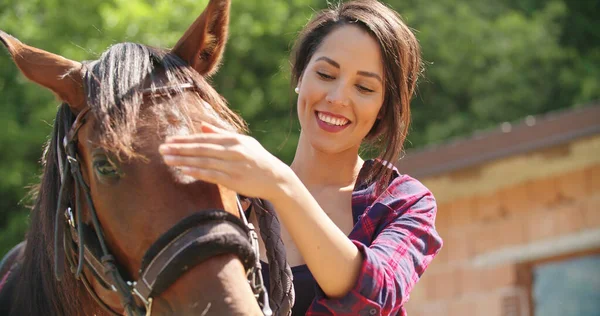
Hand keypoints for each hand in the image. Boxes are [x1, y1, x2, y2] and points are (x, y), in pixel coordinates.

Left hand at [158, 122, 292, 200]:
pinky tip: (184, 170)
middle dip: (180, 148)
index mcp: (234, 140)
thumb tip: (202, 125)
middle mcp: (233, 151)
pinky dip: (197, 172)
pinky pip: (212, 175)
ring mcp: (233, 166)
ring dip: (183, 160)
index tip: (169, 140)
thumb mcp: (243, 141)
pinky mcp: (234, 181)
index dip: (185, 139)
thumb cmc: (258, 159)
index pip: (204, 138)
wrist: (276, 178)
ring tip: (167, 160)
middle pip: (201, 149)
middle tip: (162, 149)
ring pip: (204, 162)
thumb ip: (221, 133)